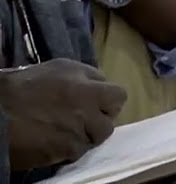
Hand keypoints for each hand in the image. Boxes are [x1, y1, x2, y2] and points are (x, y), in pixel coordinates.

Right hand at [0, 59, 126, 170]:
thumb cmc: (12, 92)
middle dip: (105, 111)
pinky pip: (82, 150)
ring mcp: (82, 120)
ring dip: (90, 133)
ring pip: (103, 130)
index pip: (109, 82)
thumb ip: (75, 77)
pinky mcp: (72, 145)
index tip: (92, 104)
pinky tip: (55, 145)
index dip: (102, 96)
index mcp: (77, 71)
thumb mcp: (47, 72)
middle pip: (117, 102)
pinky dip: (70, 150)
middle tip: (88, 120)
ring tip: (68, 134)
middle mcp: (86, 93)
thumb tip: (90, 86)